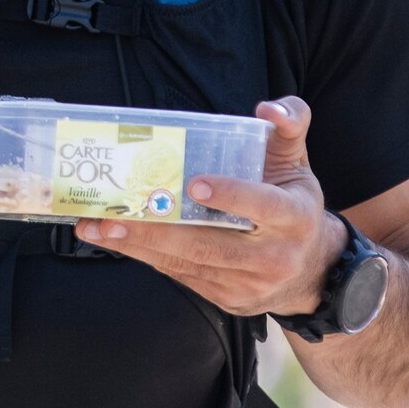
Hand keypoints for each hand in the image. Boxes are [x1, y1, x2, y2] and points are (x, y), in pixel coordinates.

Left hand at [73, 96, 344, 315]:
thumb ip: (288, 124)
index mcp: (295, 217)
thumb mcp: (297, 161)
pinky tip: (117, 240)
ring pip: (188, 263)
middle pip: (210, 244)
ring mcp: (249, 284)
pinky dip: (147, 257)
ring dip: (138, 245)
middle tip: (113, 213)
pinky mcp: (227, 298)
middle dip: (157, 229)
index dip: (230, 196)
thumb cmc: (293, 202)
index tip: (194, 184)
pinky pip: (182, 276)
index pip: (263, 206)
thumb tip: (268, 108)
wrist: (311, 270)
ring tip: (97, 227)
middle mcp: (274, 256)